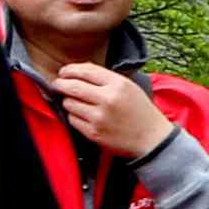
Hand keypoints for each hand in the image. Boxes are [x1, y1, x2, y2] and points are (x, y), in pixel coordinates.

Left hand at [48, 61, 173, 162]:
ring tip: (74, 101)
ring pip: (69, 103)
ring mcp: (99, 117)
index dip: (69, 70)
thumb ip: (105, 78)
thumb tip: (78, 70)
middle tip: (57, 84)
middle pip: (72, 86)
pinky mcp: (93, 133)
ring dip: (68, 101)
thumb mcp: (128, 87)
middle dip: (60, 84)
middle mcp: (108, 99)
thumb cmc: (139, 111)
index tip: (63, 72)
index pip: (85, 71)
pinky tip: (81, 115)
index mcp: (118, 84)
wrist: (152, 139)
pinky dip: (73, 116)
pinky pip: (72, 120)